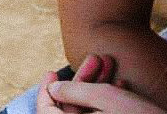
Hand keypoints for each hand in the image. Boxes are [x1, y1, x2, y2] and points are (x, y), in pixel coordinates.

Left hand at [39, 74, 166, 113]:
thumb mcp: (108, 99)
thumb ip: (76, 92)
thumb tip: (53, 88)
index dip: (45, 92)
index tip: (50, 71)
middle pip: (72, 110)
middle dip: (83, 80)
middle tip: (96, 57)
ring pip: (90, 111)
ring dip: (98, 87)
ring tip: (112, 63)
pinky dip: (109, 101)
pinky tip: (121, 84)